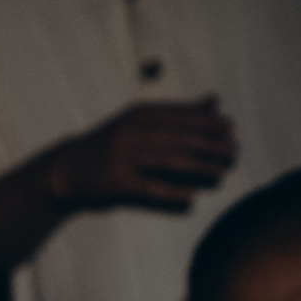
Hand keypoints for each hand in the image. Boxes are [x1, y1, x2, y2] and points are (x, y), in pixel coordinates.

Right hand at [50, 98, 240, 215]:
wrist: (67, 170)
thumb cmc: (112, 146)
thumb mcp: (142, 123)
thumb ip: (179, 114)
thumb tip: (215, 102)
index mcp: (139, 114)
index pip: (182, 117)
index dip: (209, 124)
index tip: (231, 131)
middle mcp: (131, 132)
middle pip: (179, 138)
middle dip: (210, 145)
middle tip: (233, 153)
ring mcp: (122, 157)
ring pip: (169, 161)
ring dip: (199, 167)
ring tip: (221, 173)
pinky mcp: (116, 183)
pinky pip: (150, 188)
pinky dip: (172, 192)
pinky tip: (192, 197)